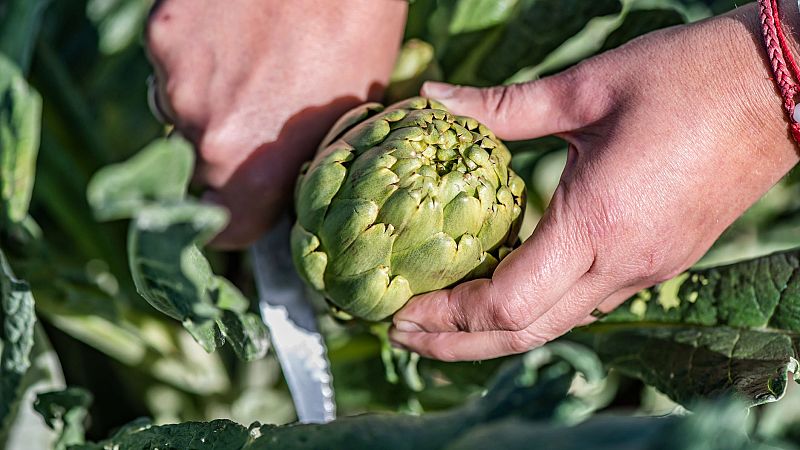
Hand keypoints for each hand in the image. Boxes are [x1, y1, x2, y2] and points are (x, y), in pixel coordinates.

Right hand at [146, 0, 405, 247]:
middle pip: (200, 167)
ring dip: (209, 96)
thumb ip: (302, 160)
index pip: (223, 228)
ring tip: (254, 59)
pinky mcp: (163, 33)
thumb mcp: (350, 114)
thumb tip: (285, 180)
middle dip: (227, 148)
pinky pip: (172, 62)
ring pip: (180, 110)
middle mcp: (205, 133)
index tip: (248, 200)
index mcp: (256, 169)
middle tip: (262, 108)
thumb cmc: (359, 29)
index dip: (239, 215)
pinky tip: (236, 27)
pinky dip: (197, 52)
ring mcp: (176, 80)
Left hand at [390, 2, 799, 360]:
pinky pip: (585, 302)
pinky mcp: (659, 261)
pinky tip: (506, 288)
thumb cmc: (685, 79)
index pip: (507, 303)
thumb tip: (434, 99)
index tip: (401, 310)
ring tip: (443, 321)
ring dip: (495, 331)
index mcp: (597, 224)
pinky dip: (536, 307)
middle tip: (403, 335)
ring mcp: (645, 269)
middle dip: (457, 344)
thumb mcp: (585, 89)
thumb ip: (502, 106)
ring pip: (556, 324)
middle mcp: (622, 264)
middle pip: (525, 335)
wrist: (780, 87)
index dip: (447, 316)